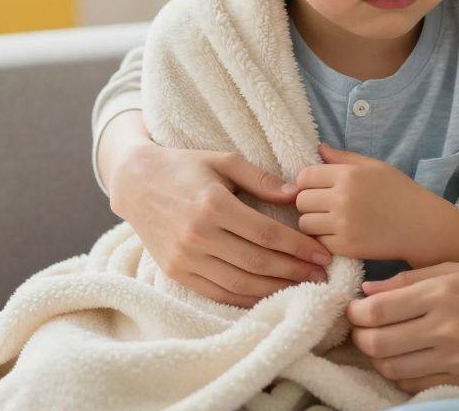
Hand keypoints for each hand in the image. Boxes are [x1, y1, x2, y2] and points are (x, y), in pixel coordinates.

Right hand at [107, 131, 332, 307]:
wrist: (136, 183)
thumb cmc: (184, 167)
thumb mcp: (223, 161)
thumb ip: (261, 179)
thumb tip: (297, 194)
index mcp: (213, 205)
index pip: (267, 234)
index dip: (299, 247)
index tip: (322, 253)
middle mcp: (198, 235)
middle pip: (257, 262)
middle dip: (294, 271)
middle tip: (321, 274)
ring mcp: (185, 258)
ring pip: (239, 283)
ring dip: (275, 288)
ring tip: (302, 287)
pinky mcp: (176, 272)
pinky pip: (217, 293)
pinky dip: (245, 298)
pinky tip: (268, 295)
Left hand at [294, 144, 458, 263]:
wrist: (422, 226)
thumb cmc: (400, 193)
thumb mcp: (375, 167)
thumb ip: (344, 158)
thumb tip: (319, 149)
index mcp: (349, 175)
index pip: (304, 176)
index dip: (306, 182)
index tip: (316, 188)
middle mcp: (343, 198)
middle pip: (301, 201)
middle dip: (308, 203)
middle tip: (324, 207)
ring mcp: (343, 224)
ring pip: (305, 224)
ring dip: (314, 223)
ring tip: (330, 222)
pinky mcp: (347, 247)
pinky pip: (318, 242)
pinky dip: (324, 240)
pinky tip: (339, 235)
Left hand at [346, 263, 458, 393]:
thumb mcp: (456, 268)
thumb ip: (409, 279)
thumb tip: (367, 291)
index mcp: (442, 293)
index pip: (378, 310)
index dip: (356, 312)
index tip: (355, 309)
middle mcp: (446, 327)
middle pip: (378, 343)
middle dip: (360, 337)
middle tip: (362, 329)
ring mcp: (456, 359)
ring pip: (392, 368)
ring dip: (378, 357)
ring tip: (382, 343)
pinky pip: (415, 384)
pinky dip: (401, 373)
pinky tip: (406, 358)